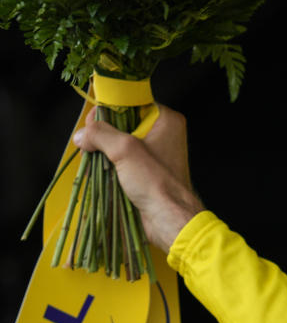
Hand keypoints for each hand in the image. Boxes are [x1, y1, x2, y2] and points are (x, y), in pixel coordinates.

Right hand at [73, 104, 204, 253]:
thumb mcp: (125, 150)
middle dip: (103, 134)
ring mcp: (153, 155)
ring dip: (103, 152)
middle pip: (122, 123)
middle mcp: (162, 134)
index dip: (109, 110)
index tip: (93, 122)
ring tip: (92, 158)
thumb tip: (81, 135)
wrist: (169, 220)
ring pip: (118, 144)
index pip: (131, 103)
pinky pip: (120, 162)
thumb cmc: (155, 183)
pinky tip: (98, 170)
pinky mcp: (145, 173)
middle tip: (90, 143)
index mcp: (166, 121)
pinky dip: (108, 165)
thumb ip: (100, 135)